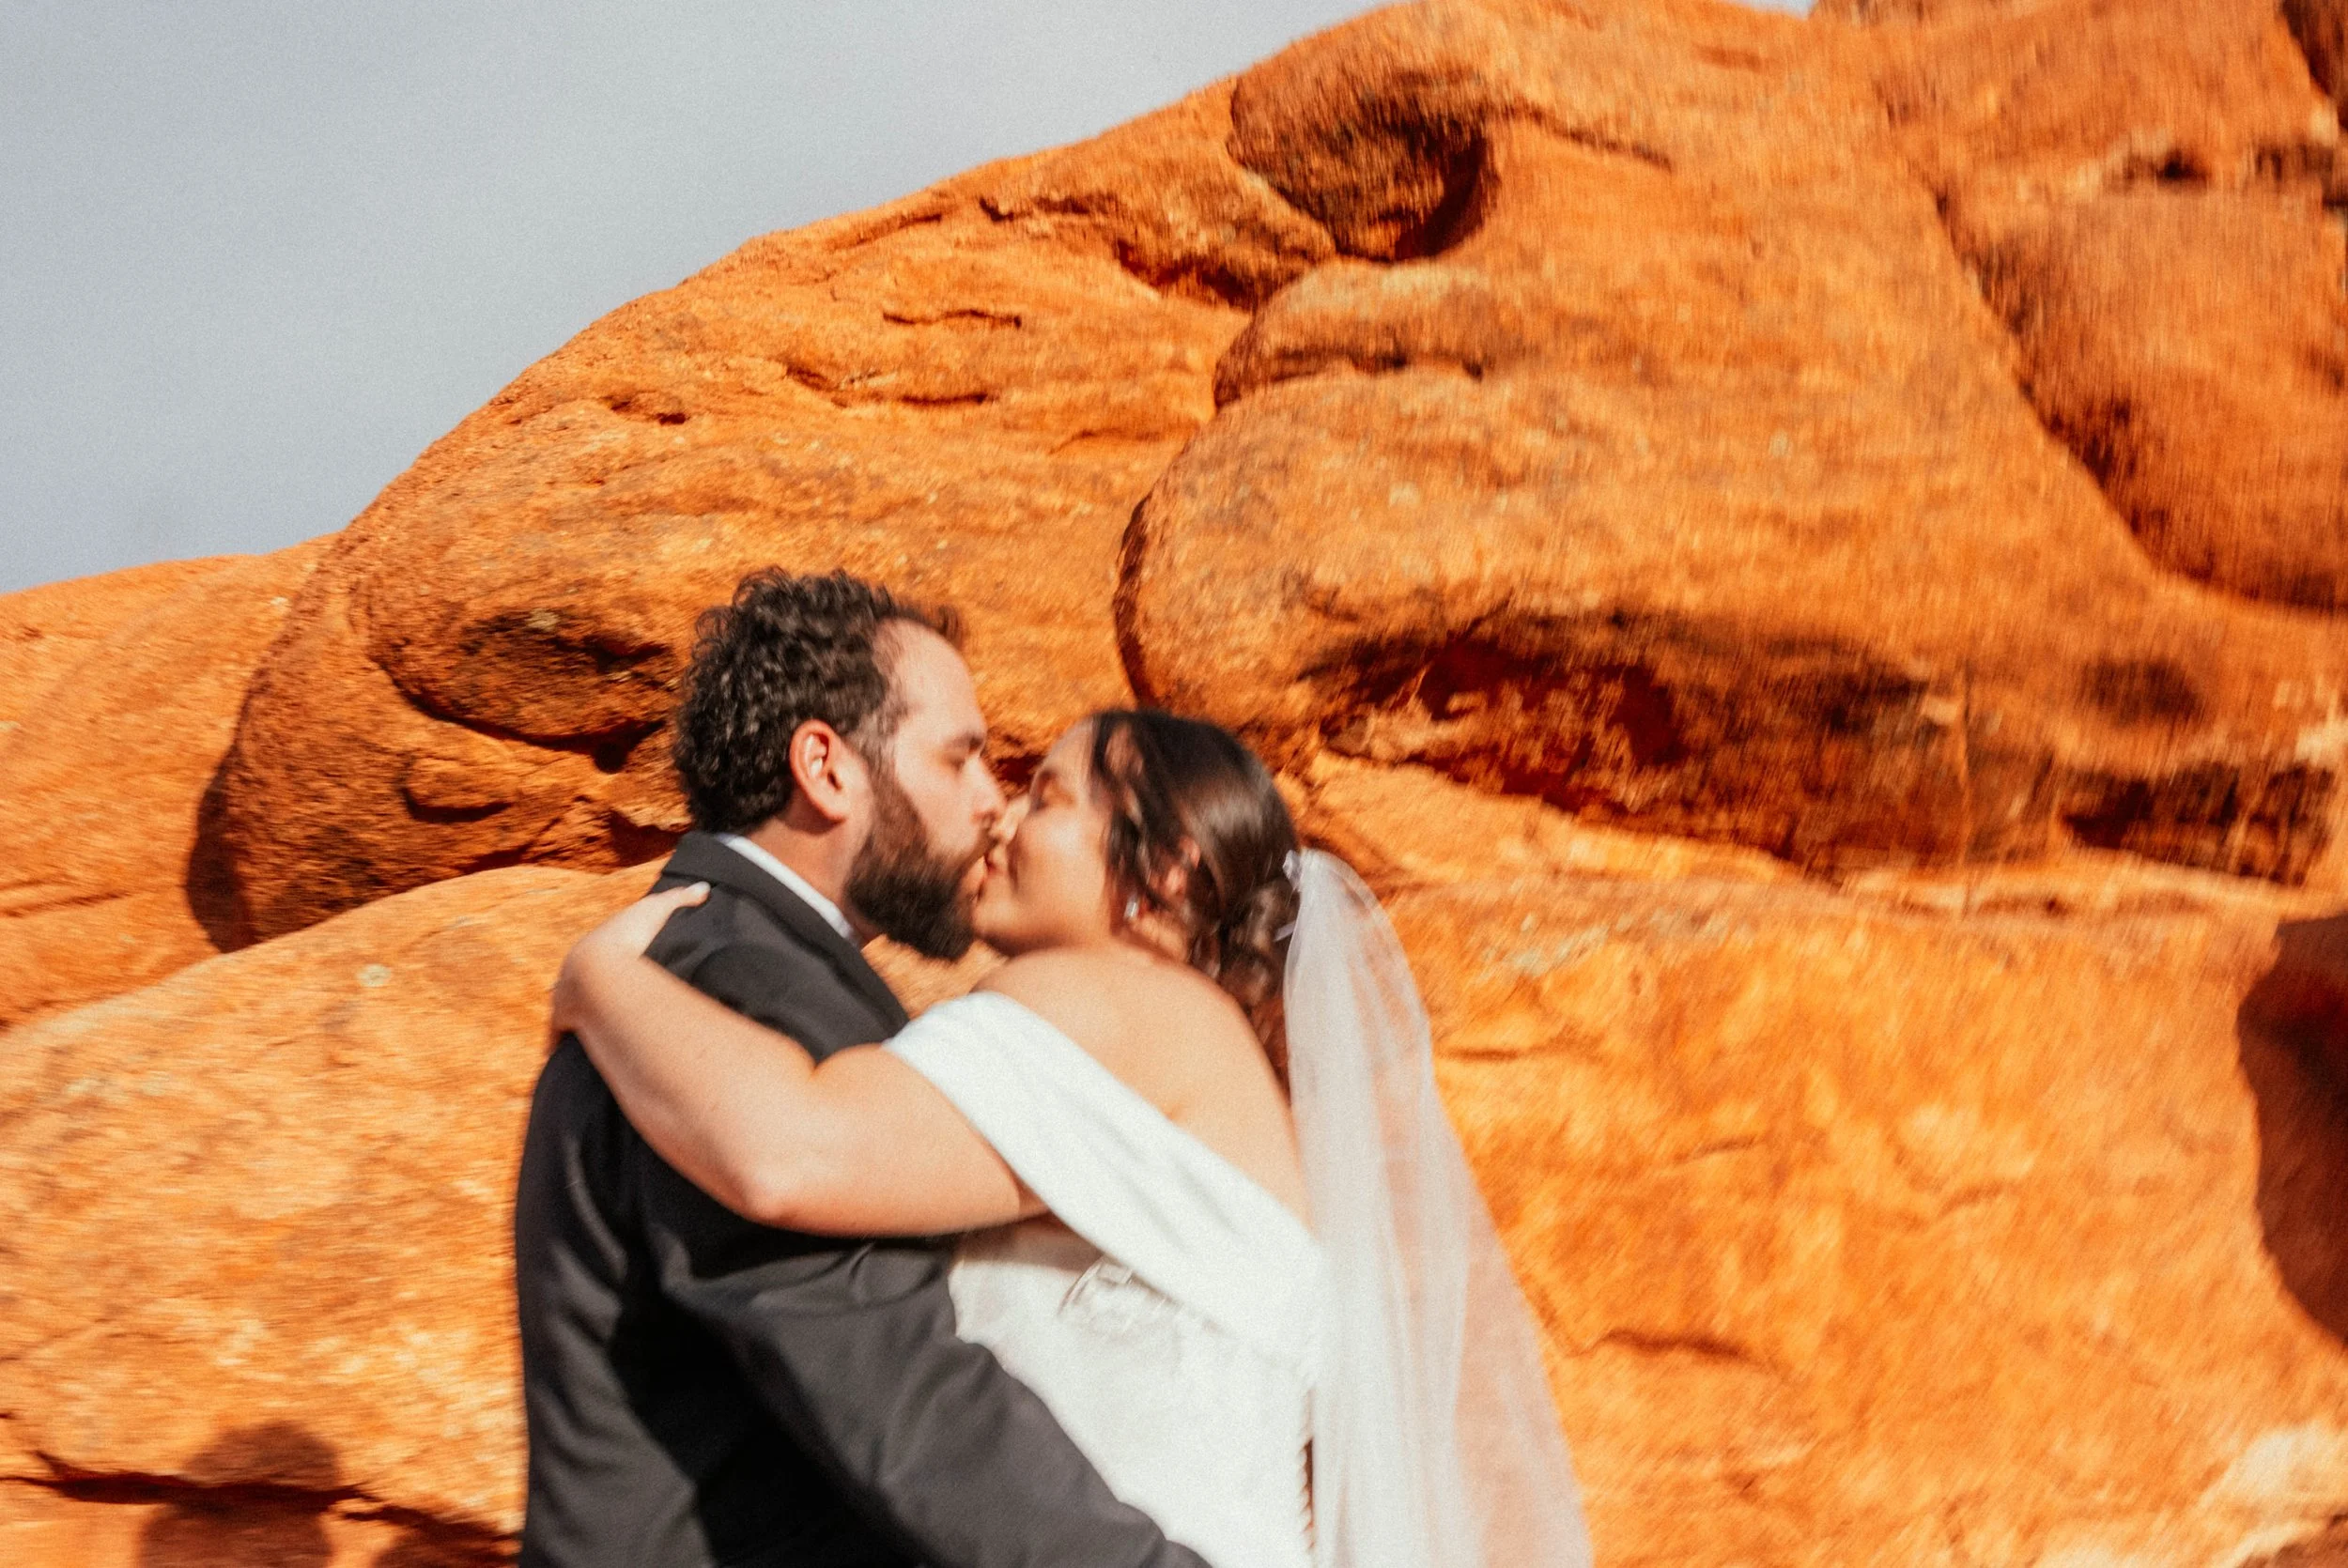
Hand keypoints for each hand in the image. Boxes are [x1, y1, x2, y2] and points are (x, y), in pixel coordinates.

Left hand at [550, 881, 708, 1041]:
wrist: (599, 973)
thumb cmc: (629, 940)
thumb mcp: (658, 910)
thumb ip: (680, 899)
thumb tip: (704, 888)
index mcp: (592, 950)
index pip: (597, 956)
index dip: (609, 963)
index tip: (621, 971)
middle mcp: (573, 975)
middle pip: (579, 986)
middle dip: (589, 994)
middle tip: (610, 1005)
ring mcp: (566, 1001)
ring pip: (570, 1013)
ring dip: (580, 1022)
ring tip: (597, 1035)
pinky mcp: (564, 1026)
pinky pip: (561, 1041)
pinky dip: (566, 1048)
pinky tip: (573, 1058)